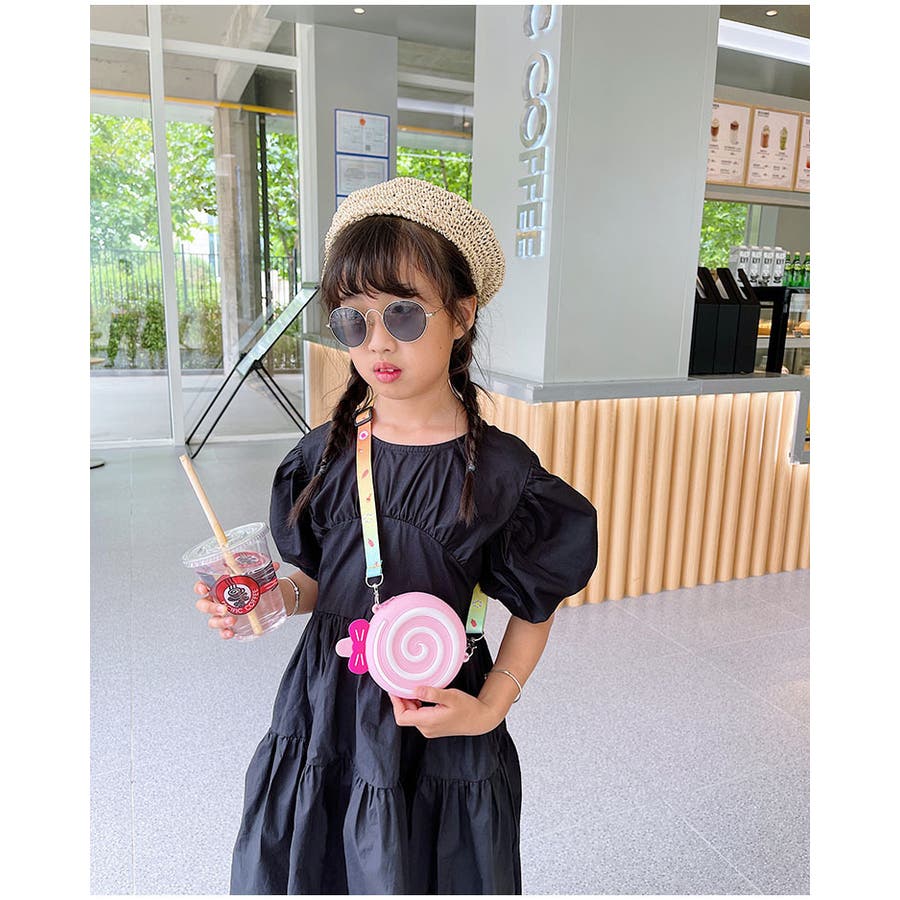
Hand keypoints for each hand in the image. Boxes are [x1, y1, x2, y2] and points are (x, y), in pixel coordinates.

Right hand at [193, 561, 280, 638]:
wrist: (267, 599)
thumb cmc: (254, 584)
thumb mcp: (255, 574)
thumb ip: (262, 569)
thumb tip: (274, 565)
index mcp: (219, 586)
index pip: (202, 586)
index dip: (200, 587)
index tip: (204, 588)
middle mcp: (217, 600)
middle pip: (204, 605)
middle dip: (210, 608)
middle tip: (223, 608)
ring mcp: (222, 614)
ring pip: (212, 620)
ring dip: (220, 622)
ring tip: (232, 621)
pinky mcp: (230, 625)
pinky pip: (223, 631)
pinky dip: (225, 633)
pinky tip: (230, 633)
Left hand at [388, 686, 502, 737]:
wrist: (480, 720)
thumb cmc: (468, 708)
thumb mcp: (451, 697)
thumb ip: (432, 694)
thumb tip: (415, 690)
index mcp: (429, 722)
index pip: (402, 717)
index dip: (396, 703)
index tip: (394, 690)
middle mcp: (427, 729)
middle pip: (405, 716)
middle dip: (402, 701)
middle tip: (404, 685)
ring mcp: (430, 729)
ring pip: (411, 716)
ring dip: (409, 703)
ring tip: (414, 689)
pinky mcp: (433, 727)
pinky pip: (419, 717)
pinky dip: (416, 706)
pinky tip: (423, 696)